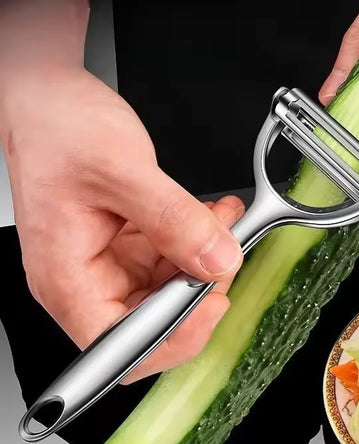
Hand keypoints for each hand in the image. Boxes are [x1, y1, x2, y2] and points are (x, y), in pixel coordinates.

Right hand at [0, 67, 243, 382]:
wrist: (48, 98)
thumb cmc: (58, 128)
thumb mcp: (121, 170)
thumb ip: (173, 220)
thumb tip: (216, 261)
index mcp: (67, 277)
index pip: (122, 346)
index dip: (173, 337)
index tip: (213, 302)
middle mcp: (87, 277)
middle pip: (153, 318)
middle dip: (199, 288)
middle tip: (226, 251)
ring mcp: (110, 259)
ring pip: (170, 285)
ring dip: (205, 258)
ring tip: (224, 220)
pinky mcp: (127, 240)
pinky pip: (171, 254)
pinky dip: (198, 238)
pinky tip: (213, 215)